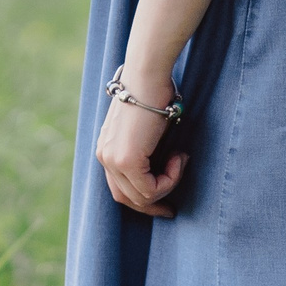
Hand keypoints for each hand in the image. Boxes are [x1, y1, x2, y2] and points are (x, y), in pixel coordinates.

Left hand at [95, 72, 186, 218]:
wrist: (148, 76)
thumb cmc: (154, 95)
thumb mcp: (145, 129)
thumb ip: (145, 150)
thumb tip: (161, 171)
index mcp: (106, 149)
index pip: (119, 188)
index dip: (142, 200)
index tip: (164, 204)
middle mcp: (104, 156)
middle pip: (126, 199)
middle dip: (152, 206)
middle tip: (172, 209)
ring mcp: (113, 160)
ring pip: (141, 197)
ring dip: (167, 185)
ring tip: (180, 160)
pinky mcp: (126, 161)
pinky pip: (151, 189)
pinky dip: (170, 179)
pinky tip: (179, 157)